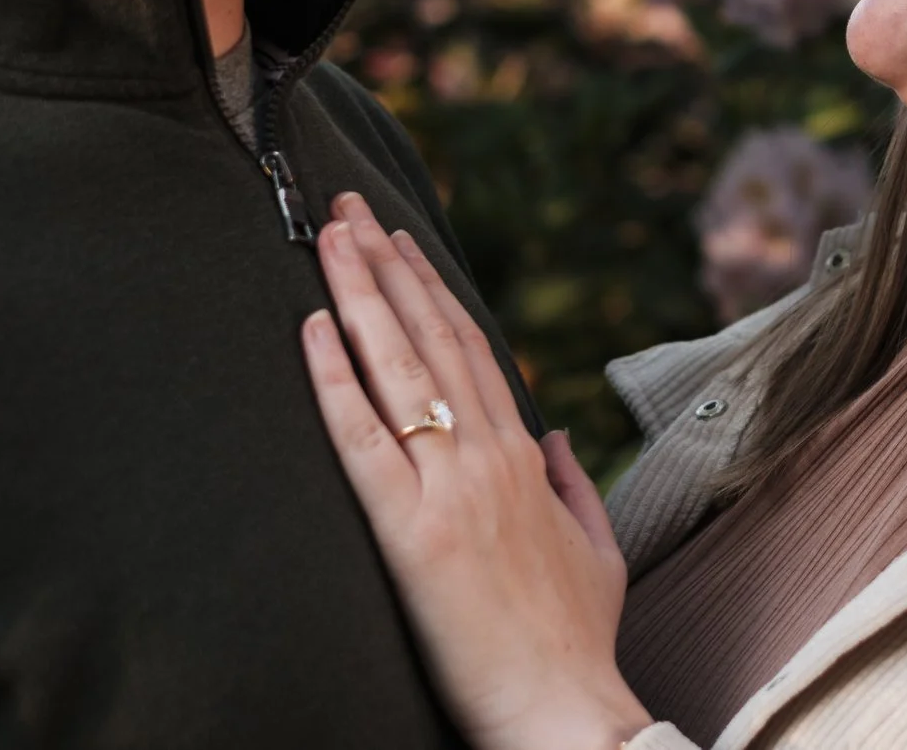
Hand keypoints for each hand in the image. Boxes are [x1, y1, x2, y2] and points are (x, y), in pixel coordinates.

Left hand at [301, 193, 653, 749]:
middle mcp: (489, 456)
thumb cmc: (578, 644)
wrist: (564, 712)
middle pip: (429, 337)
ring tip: (325, 238)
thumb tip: (556, 433)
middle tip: (346, 206)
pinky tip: (310, 330)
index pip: (471, 348)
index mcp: (526, 458)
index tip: (399, 240)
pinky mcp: (410, 532)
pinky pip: (361, 440)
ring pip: (396, 368)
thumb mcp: (596, 550)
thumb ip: (575, 484)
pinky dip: (333, 380)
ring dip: (357, 294)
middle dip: (384, 264)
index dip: (431, 287)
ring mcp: (450, 488)